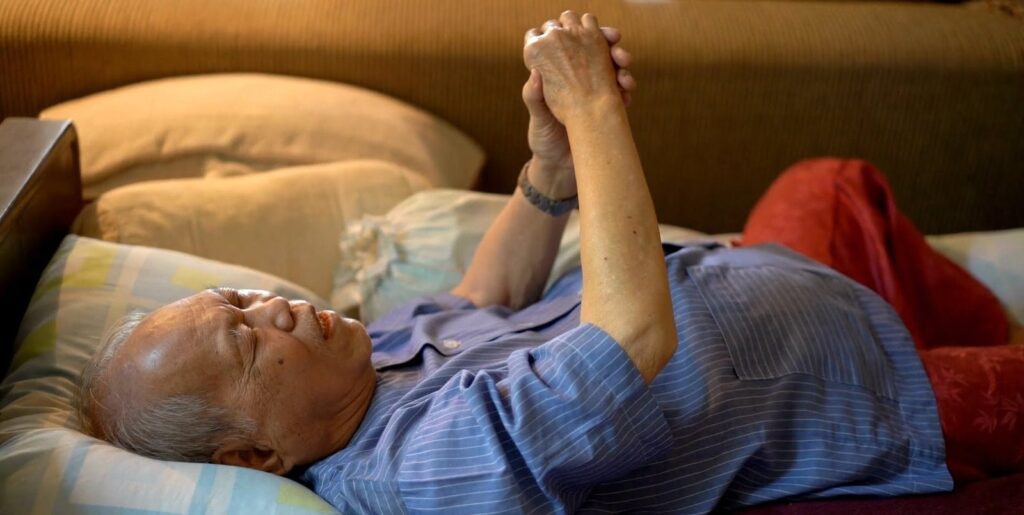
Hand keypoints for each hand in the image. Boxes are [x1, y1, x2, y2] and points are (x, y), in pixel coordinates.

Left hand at [522, 13, 635, 197]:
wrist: (558, 169)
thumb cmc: (542, 141)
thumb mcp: (537, 120)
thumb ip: (535, 98)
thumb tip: (535, 73)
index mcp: (561, 75)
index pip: (576, 46)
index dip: (591, 37)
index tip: (604, 35)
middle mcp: (580, 80)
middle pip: (601, 55)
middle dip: (615, 51)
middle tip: (622, 57)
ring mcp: (596, 94)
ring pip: (615, 72)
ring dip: (625, 71)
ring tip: (626, 81)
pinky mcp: (608, 109)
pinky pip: (622, 94)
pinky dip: (627, 91)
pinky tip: (627, 96)